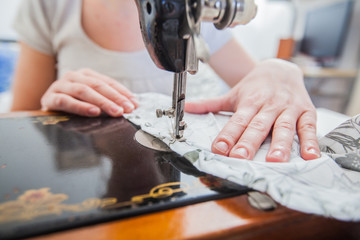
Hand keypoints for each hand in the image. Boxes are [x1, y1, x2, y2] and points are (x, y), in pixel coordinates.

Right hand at [41, 69, 137, 116]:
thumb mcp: (92, 99)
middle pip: (97, 85)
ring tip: (115, 111)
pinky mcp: (50, 98)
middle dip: (115, 98)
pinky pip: (66, 101)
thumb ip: (108, 100)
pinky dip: (80, 107)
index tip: (134, 103)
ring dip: (102, 102)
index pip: (108, 82)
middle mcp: (73, 76)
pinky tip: (93, 112)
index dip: (123, 93)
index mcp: (86, 74)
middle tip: (127, 109)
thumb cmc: (74, 104)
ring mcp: (60, 85)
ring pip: (83, 91)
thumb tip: (132, 105)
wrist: (47, 109)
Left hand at [185, 59, 319, 161]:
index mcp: (249, 102)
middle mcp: (268, 105)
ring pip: (284, 127)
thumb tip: (187, 108)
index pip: (237, 121)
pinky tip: (310, 155)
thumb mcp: (232, 94)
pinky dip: (311, 141)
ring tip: (276, 160)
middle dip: (249, 142)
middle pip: (258, 125)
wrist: (280, 68)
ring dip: (281, 144)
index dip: (228, 135)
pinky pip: (308, 127)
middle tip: (241, 158)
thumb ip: (210, 103)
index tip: (219, 149)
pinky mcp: (306, 111)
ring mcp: (288, 108)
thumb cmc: (255, 87)